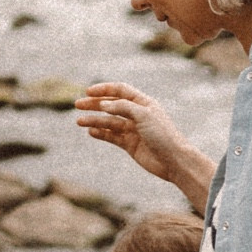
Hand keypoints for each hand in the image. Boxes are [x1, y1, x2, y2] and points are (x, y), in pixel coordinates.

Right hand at [75, 83, 213, 209]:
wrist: (174, 161)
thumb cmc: (163, 135)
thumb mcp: (143, 115)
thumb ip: (123, 107)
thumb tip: (103, 104)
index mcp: (144, 103)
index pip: (120, 91)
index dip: (104, 89)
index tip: (88, 92)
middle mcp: (138, 115)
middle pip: (112, 106)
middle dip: (95, 104)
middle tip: (78, 105)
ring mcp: (133, 130)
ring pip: (109, 122)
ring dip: (94, 121)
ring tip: (79, 122)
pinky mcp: (130, 145)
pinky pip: (112, 136)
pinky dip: (101, 134)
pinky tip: (91, 132)